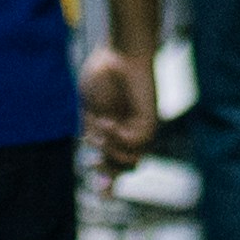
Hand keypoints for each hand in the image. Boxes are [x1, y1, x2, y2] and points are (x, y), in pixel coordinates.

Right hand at [80, 46, 157, 168]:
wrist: (118, 54)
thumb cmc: (102, 75)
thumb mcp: (90, 109)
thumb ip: (93, 134)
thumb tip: (95, 154)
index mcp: (114, 132)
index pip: (114, 163)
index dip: (106, 178)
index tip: (97, 184)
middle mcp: (130, 133)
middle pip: (125, 168)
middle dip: (109, 174)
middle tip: (94, 165)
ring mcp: (141, 129)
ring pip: (132, 160)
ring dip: (111, 151)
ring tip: (101, 129)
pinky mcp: (150, 122)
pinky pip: (136, 143)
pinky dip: (119, 138)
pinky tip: (109, 123)